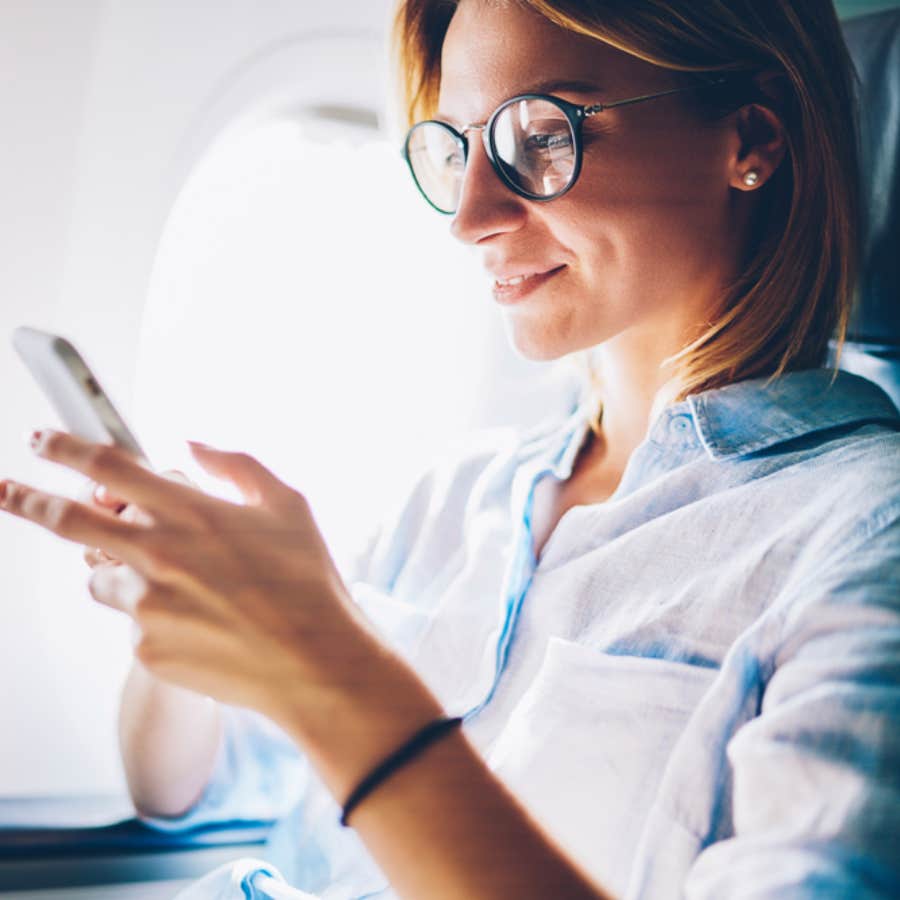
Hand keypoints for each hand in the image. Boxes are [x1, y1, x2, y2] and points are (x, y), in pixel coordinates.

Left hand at [0, 430, 375, 727]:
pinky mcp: (145, 647)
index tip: (42, 441)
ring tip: (177, 583)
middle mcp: (158, 553)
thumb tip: (194, 445)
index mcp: (190, 511)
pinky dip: (155, 615)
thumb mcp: (287, 504)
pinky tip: (202, 622)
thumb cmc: (307, 581)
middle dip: (28, 500)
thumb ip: (236, 465)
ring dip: (122, 570)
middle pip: (68, 519)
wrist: (314, 661)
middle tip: (7, 492)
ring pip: (103, 576)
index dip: (64, 447)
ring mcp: (146, 604)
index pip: (106, 466)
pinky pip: (132, 622)